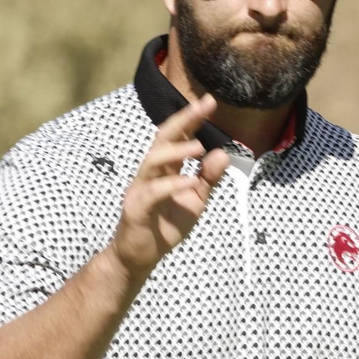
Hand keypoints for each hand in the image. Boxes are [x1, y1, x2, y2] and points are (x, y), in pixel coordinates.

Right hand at [108, 93, 229, 282]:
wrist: (140, 257)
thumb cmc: (166, 225)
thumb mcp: (195, 201)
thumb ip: (208, 178)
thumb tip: (222, 153)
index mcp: (164, 168)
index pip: (177, 137)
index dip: (192, 118)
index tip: (210, 101)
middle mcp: (150, 173)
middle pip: (162, 139)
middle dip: (183, 120)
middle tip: (203, 106)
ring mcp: (140, 189)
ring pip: (153, 161)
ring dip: (176, 151)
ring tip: (199, 146)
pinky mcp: (136, 209)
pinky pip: (153, 193)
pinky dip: (172, 185)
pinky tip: (191, 182)